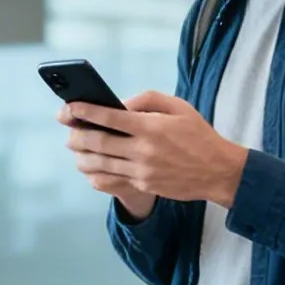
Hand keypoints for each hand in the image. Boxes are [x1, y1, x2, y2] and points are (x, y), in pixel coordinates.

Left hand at [59, 90, 249, 212]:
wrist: (217, 171)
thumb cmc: (198, 134)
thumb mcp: (179, 107)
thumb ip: (148, 100)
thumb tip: (121, 104)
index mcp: (151, 127)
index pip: (110, 117)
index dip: (86, 111)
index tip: (70, 106)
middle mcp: (143, 150)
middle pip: (99, 142)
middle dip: (78, 134)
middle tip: (67, 129)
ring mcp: (142, 170)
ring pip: (101, 164)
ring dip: (82, 155)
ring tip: (74, 147)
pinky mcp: (144, 185)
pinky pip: (112, 180)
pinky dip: (96, 173)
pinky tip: (89, 168)